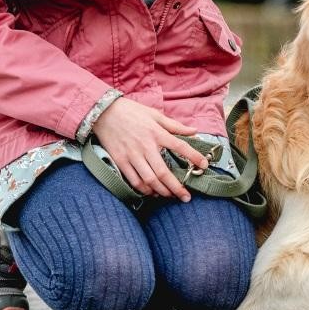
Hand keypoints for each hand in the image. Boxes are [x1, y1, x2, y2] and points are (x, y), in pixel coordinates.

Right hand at [90, 97, 208, 201]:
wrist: (104, 112)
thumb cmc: (132, 112)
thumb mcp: (155, 114)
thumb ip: (175, 125)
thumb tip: (194, 131)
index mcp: (157, 133)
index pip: (180, 146)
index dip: (194, 157)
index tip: (204, 166)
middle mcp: (146, 146)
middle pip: (163, 172)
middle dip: (176, 187)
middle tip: (186, 197)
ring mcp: (132, 155)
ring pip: (149, 180)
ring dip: (161, 191)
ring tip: (170, 196)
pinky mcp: (120, 161)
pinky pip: (134, 180)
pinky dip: (144, 189)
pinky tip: (151, 192)